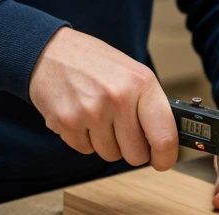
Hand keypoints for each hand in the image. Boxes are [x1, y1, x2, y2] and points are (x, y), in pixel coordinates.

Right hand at [28, 27, 177, 169]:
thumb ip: (153, 108)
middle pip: (136, 156)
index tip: (161, 161)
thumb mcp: (133, 75)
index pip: (164, 138)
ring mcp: (91, 110)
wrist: (48, 50)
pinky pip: (86, 150)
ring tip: (96, 114)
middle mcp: (118, 97)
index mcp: (141, 84)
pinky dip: (83, 138)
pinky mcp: (67, 121)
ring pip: (111, 155)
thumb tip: (170, 144)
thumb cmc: (96, 66)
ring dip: (105, 142)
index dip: (165, 157)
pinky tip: (79, 115)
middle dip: (129, 147)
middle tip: (118, 125)